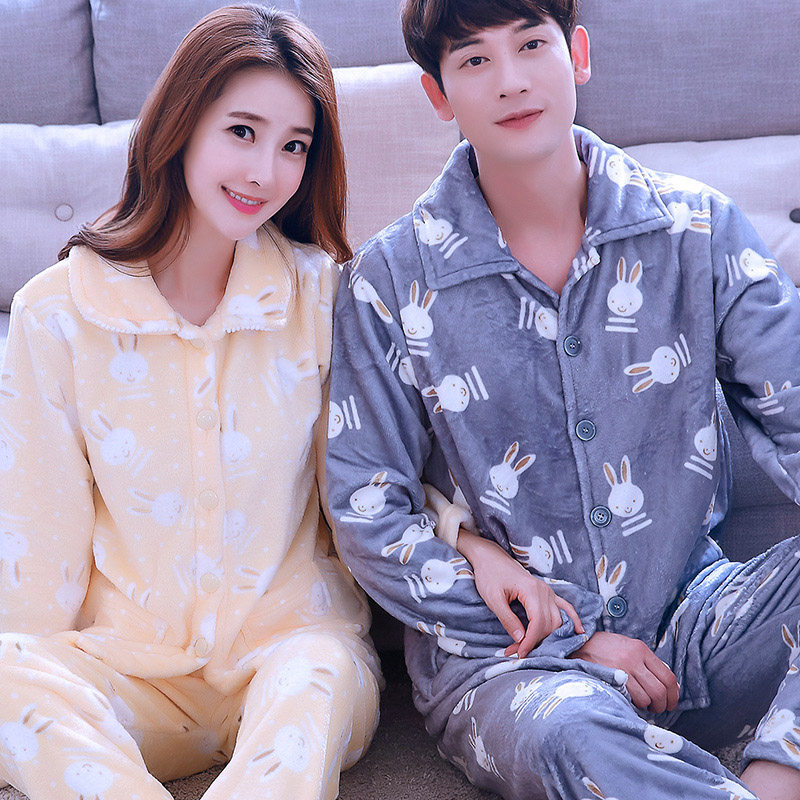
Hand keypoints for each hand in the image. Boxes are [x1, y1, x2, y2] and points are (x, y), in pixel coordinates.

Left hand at [457, 530, 583, 658]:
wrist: (490, 558)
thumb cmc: (489, 576)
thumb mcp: (493, 599)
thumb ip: (508, 619)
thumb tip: (521, 639)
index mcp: (531, 590)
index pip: (538, 623)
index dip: (530, 641)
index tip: (519, 653)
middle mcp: (544, 591)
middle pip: (549, 624)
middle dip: (536, 641)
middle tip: (516, 651)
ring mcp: (548, 591)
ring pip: (558, 619)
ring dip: (548, 636)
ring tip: (530, 647)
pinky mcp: (547, 592)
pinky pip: (565, 607)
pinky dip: (572, 620)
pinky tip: (579, 631)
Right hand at [569, 631, 678, 712]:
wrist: (578, 644)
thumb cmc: (605, 648)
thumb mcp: (628, 647)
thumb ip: (648, 663)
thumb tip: (671, 686)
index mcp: (641, 649)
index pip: (667, 676)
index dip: (673, 694)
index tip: (671, 702)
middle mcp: (633, 658)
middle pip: (660, 690)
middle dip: (663, 705)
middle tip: (658, 708)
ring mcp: (621, 668)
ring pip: (647, 698)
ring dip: (647, 706)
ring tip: (642, 704)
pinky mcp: (610, 678)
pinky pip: (631, 699)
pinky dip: (634, 704)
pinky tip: (630, 701)